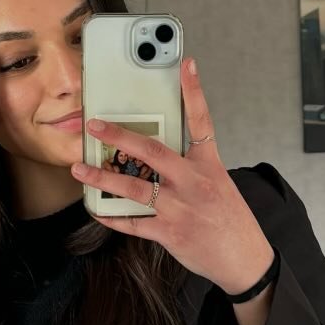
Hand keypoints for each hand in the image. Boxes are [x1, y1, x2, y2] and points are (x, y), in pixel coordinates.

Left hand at [70, 58, 274, 295]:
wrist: (244, 259)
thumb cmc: (232, 222)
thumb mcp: (220, 185)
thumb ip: (192, 169)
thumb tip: (158, 159)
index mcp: (209, 166)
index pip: (202, 121)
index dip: (194, 91)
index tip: (185, 64)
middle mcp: (193, 182)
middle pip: (152, 151)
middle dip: (119, 136)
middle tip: (94, 125)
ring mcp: (180, 208)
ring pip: (134, 187)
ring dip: (103, 177)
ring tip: (80, 169)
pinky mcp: (169, 233)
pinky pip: (133, 223)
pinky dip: (112, 216)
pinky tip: (96, 209)